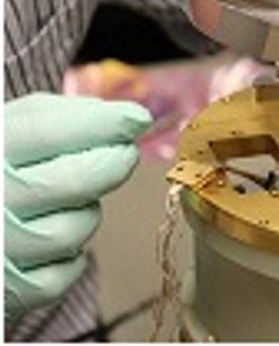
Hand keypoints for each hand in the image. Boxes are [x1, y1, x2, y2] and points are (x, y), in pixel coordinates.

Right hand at [4, 94, 151, 314]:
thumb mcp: (6, 134)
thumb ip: (54, 118)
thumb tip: (124, 118)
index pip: (44, 131)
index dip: (100, 124)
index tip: (136, 118)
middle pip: (73, 182)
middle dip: (111, 164)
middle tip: (124, 153)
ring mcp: (0, 247)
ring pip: (76, 229)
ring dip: (85, 213)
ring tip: (68, 201)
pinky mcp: (11, 290)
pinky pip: (66, 272)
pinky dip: (71, 256)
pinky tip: (52, 234)